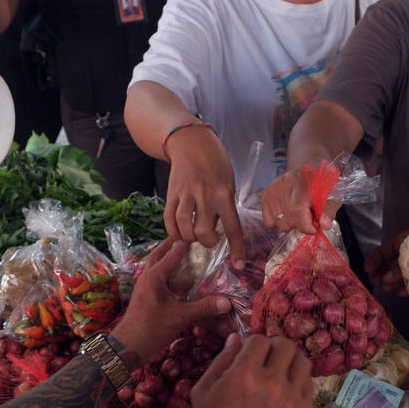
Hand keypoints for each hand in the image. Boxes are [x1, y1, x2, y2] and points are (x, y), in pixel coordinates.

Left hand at [110, 239, 231, 363]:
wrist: (128, 347)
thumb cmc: (150, 329)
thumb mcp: (179, 317)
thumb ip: (203, 308)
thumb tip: (227, 301)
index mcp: (154, 277)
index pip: (172, 254)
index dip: (184, 244)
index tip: (197, 234)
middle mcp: (147, 278)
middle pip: (158, 254)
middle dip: (171, 245)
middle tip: (187, 237)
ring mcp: (145, 287)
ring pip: (155, 266)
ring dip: (167, 257)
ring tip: (182, 253)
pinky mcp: (146, 297)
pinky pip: (157, 278)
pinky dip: (166, 272)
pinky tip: (177, 278)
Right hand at [162, 128, 246, 265]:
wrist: (191, 142)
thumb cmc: (215, 163)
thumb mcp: (229, 182)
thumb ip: (226, 206)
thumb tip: (226, 230)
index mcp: (224, 194)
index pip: (233, 227)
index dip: (236, 249)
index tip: (239, 265)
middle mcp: (205, 196)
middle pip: (204, 232)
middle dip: (208, 242)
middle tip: (209, 238)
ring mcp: (186, 195)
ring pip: (184, 228)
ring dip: (189, 238)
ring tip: (194, 236)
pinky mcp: (171, 194)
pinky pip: (169, 219)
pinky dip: (173, 231)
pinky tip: (179, 234)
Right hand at [192, 334, 312, 407]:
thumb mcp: (203, 393)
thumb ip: (220, 361)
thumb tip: (237, 337)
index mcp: (244, 374)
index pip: (259, 339)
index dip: (252, 345)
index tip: (249, 356)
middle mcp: (271, 382)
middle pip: (285, 345)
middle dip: (274, 348)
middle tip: (267, 360)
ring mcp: (291, 397)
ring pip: (302, 361)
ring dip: (290, 362)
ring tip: (280, 373)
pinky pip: (308, 383)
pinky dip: (298, 382)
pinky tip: (286, 392)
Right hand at [261, 166, 340, 235]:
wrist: (311, 168)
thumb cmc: (323, 184)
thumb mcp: (333, 196)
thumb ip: (329, 211)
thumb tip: (324, 225)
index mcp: (304, 183)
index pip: (296, 210)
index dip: (305, 225)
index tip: (314, 227)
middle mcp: (285, 184)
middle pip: (288, 221)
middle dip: (301, 225)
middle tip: (308, 215)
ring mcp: (273, 189)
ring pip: (279, 224)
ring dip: (291, 223)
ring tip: (298, 211)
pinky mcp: (266, 195)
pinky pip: (269, 222)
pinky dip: (279, 221)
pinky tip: (288, 211)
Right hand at [366, 229, 408, 293]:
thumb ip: (397, 268)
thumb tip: (385, 279)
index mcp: (402, 242)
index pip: (382, 251)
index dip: (373, 261)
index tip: (367, 271)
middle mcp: (407, 252)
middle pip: (389, 263)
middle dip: (381, 273)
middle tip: (375, 282)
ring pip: (398, 273)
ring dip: (391, 281)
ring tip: (386, 289)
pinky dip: (406, 287)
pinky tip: (401, 292)